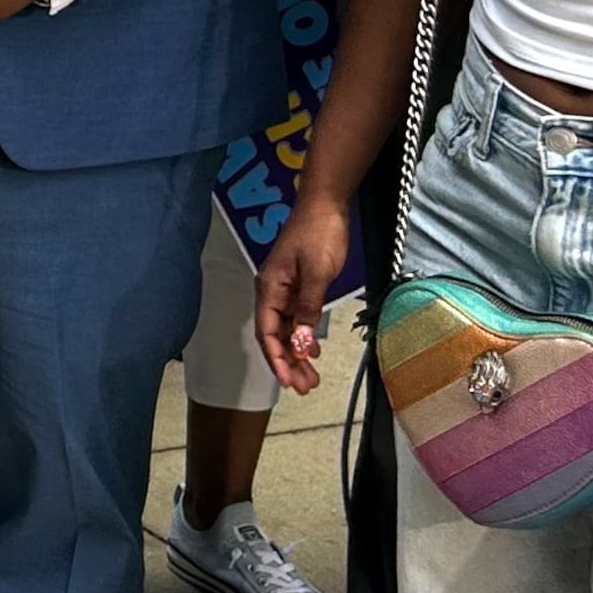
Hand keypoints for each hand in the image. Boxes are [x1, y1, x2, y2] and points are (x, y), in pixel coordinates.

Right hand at [257, 196, 351, 394]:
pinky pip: (295, 318)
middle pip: (275, 336)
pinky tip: (313, 350)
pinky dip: (303, 337)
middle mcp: (272, 292)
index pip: (267, 333)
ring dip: (297, 353)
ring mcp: (284, 289)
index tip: (288, 382)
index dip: (277, 360)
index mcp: (269, 290)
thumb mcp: (318, 274)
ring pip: (286, 330)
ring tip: (311, 377)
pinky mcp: (297, 285)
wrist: (325, 205)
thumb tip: (301, 344)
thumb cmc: (319, 234)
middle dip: (288, 363)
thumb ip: (308, 309)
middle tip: (305, 387)